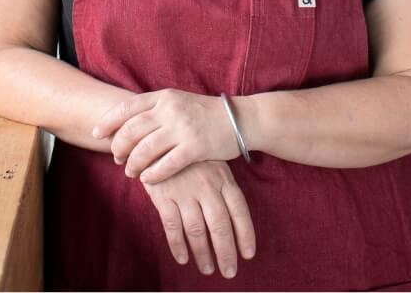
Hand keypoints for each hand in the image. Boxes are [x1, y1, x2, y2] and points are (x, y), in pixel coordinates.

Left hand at [92, 89, 240, 183]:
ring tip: (132, 172)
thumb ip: (155, 110)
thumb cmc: (206, 114)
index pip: (127, 107)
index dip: (108, 122)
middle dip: (119, 147)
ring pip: (145, 149)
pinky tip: (148, 179)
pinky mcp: (196, 146)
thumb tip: (124, 125)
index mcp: (165, 97)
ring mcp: (184, 128)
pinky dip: (153, 174)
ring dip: (133, 164)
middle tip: (117, 158)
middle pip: (131, 130)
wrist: (242, 119)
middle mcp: (172, 110)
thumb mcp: (179, 102)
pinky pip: (166, 164)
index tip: (96, 134)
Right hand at [141, 159, 255, 278]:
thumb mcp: (216, 165)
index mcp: (224, 180)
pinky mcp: (164, 197)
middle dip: (226, 252)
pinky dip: (178, 245)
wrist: (161, 139)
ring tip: (208, 269)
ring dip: (203, 253)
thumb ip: (225, 189)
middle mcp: (207, 188)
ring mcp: (185, 193)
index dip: (245, 234)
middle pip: (220, 226)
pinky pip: (173, 226)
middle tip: (229, 272)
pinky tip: (184, 259)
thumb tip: (237, 220)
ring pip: (197, 230)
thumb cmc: (193, 156)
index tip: (249, 254)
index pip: (240, 211)